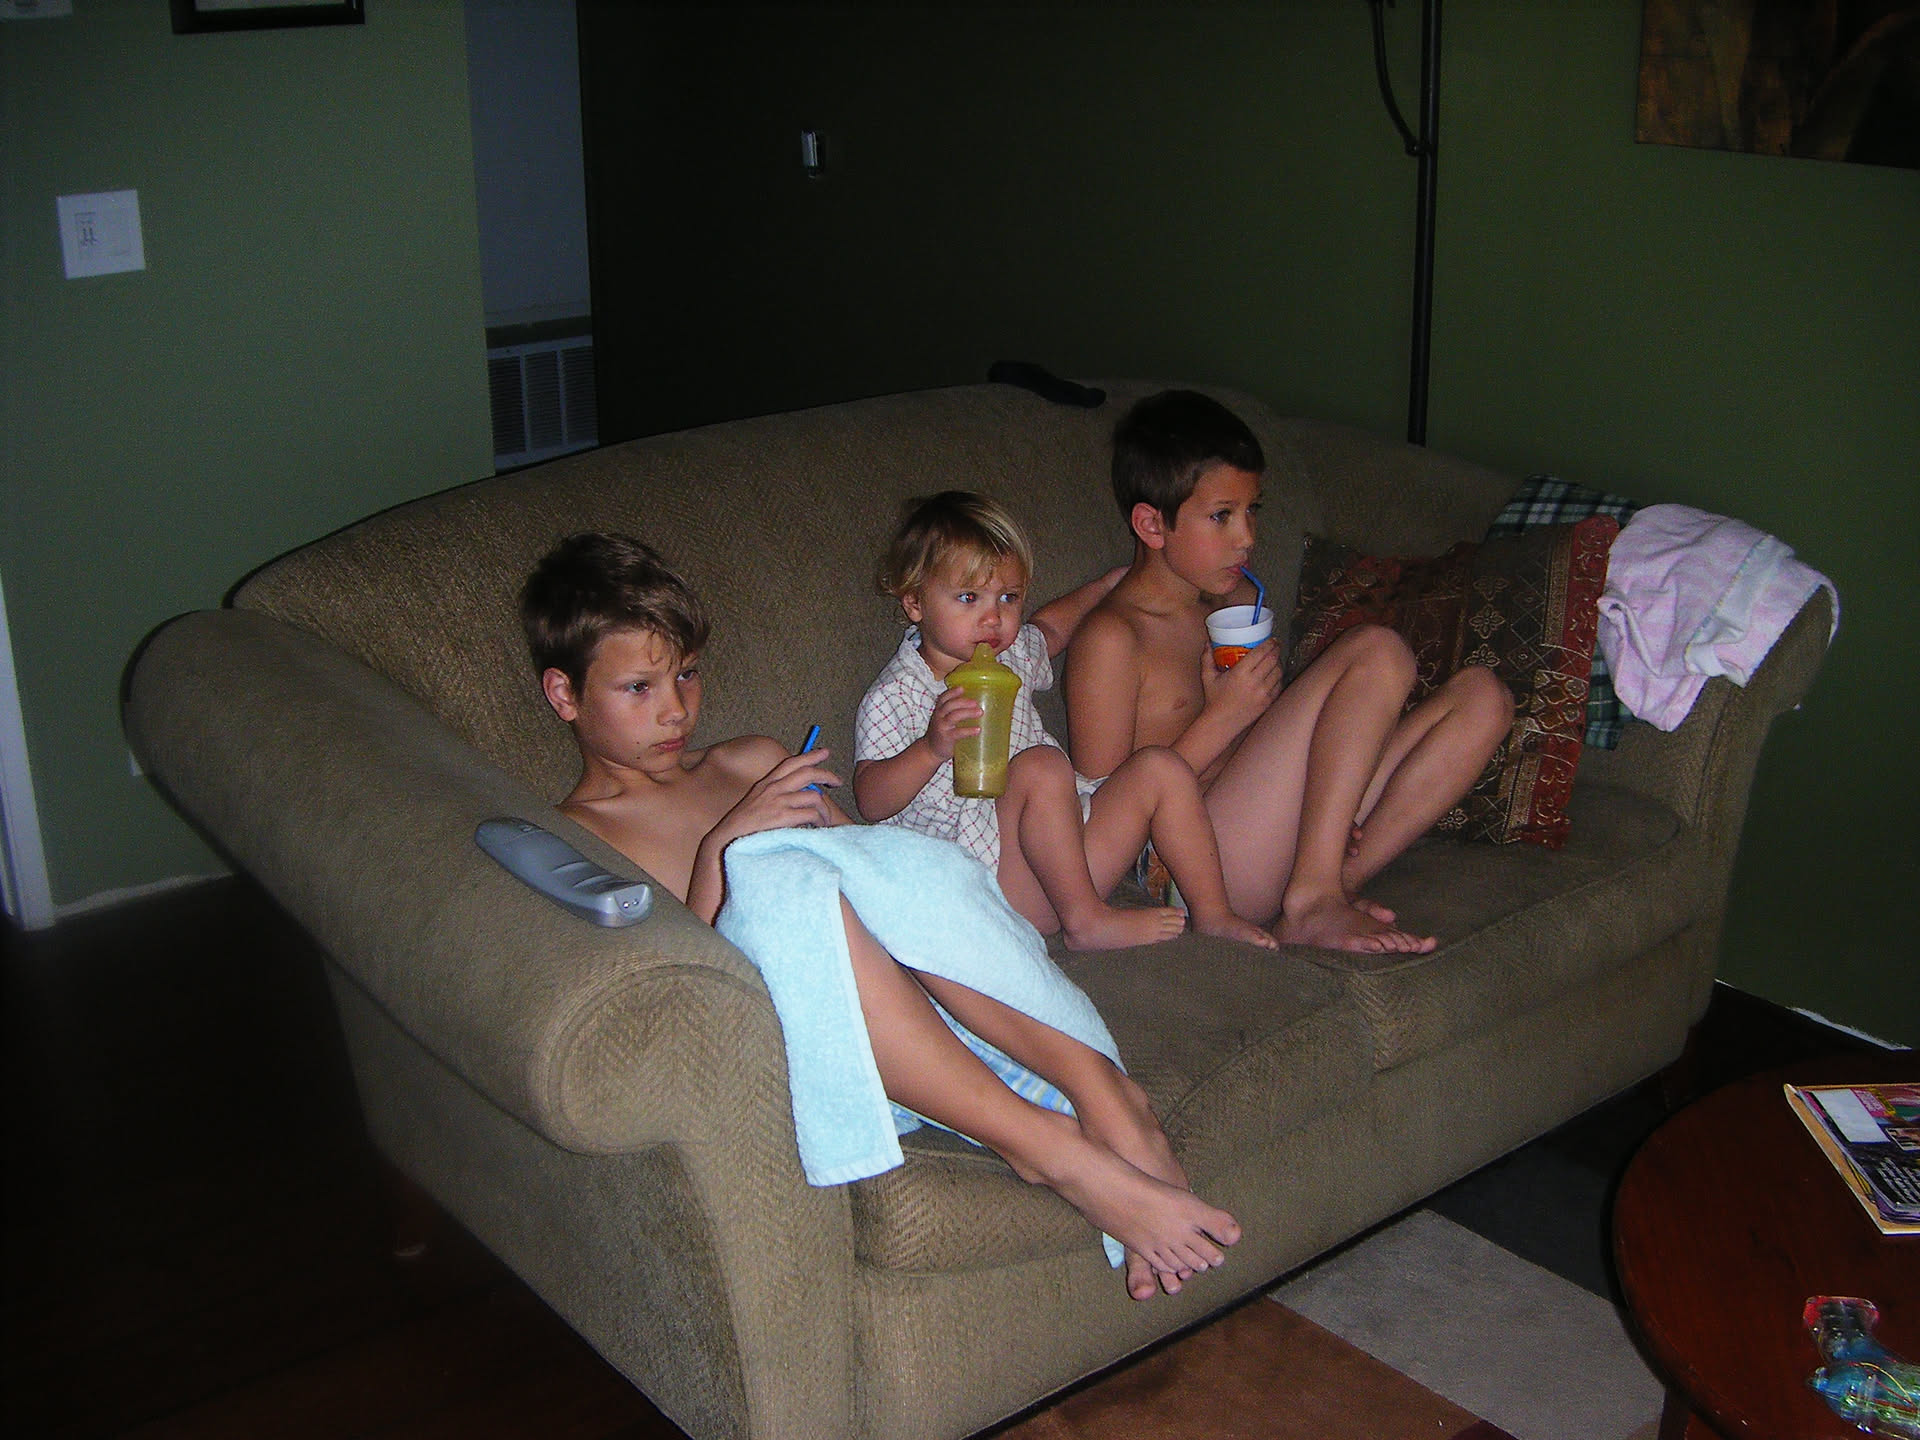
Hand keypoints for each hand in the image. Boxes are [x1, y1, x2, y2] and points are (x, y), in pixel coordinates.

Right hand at [714, 749, 839, 842]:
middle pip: (807, 773)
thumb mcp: (756, 803)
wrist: (727, 841)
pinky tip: (817, 827)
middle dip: (826, 774)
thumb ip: (775, 796)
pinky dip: (818, 821)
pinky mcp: (783, 817)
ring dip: (825, 810)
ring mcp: (778, 802)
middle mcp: (773, 788)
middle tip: (837, 781)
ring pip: (814, 797)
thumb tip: (800, 797)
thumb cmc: (743, 827)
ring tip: (826, 819)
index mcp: (766, 783)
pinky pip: (811, 814)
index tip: (824, 752)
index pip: (791, 763)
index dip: (810, 756)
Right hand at [924, 687, 982, 761]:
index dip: (952, 692)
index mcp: (939, 710)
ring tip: (980, 712)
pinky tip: (977, 730)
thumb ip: (955, 712)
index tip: (962, 688)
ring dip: (967, 713)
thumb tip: (977, 706)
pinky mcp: (946, 738)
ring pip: (954, 716)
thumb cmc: (942, 732)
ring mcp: (942, 727)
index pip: (943, 698)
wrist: (930, 750)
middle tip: (976, 702)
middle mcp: (939, 717)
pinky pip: (958, 733)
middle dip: (963, 702)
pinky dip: (968, 730)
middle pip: (950, 705)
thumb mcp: (944, 720)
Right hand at [1200, 639, 1282, 730]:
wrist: (1221, 723)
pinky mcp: (1267, 702)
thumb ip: (1207, 658)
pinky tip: (1274, 674)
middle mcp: (1254, 682)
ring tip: (1275, 659)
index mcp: (1240, 673)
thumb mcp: (1208, 677)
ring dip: (1278, 663)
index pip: (1261, 653)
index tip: (1271, 639)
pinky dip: (1278, 677)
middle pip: (1272, 660)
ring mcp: (1263, 693)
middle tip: (1275, 645)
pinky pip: (1278, 685)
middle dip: (1276, 650)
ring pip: (1278, 672)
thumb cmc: (1214, 699)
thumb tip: (1208, 643)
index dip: (1269, 644)